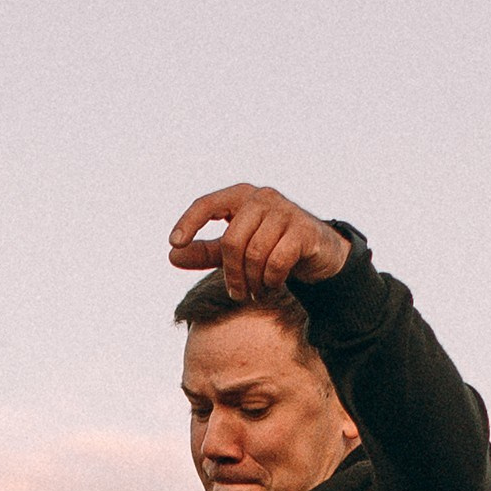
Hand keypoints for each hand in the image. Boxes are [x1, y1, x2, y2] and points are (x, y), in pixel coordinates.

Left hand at [168, 185, 348, 300]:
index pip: (207, 204)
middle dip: (232, 274)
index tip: (174, 242)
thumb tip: (172, 255)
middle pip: (232, 241)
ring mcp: (285, 211)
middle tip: (237, 294)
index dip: (189, 222)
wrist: (317, 252)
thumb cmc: (269, 247)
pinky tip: (272, 284)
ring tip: (256, 292)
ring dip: (252, 281)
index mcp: (240, 196)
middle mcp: (262, 197)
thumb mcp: (234, 250)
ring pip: (255, 254)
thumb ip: (205, 252)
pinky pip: (276, 262)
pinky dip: (271, 280)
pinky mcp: (304, 230)